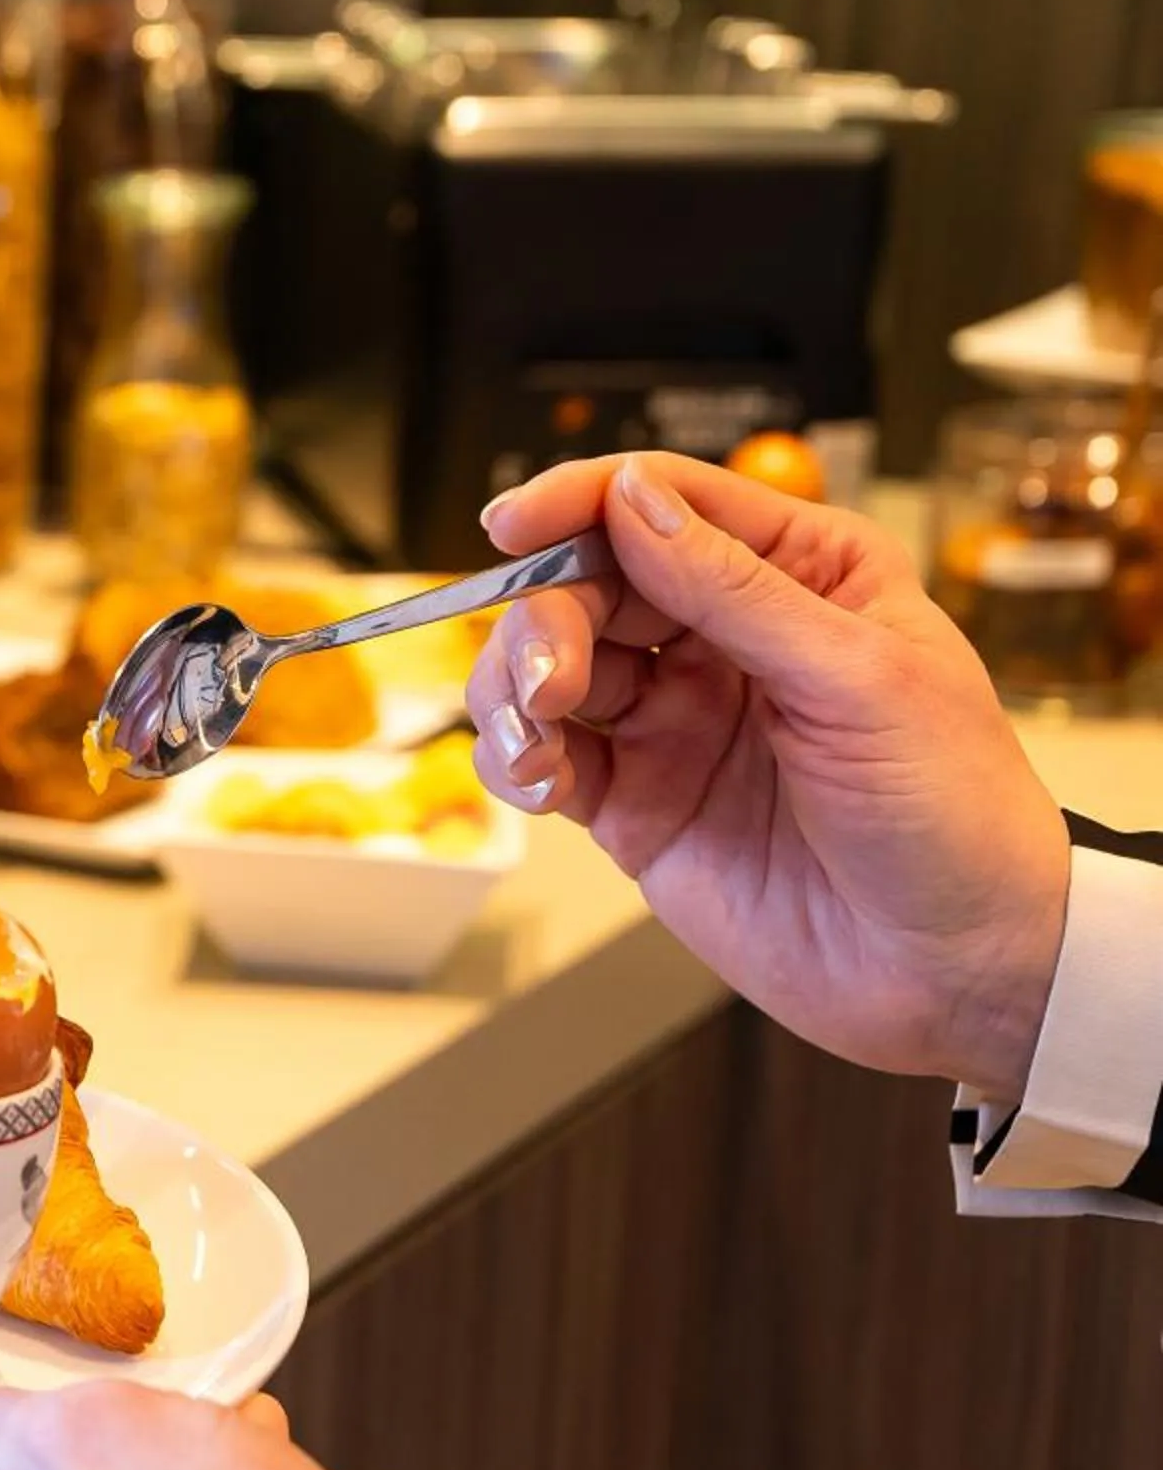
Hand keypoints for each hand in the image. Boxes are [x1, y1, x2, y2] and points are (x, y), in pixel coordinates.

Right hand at [472, 453, 1070, 1098]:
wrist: (955, 968)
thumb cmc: (952, 813)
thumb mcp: (858, 678)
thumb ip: (734, 589)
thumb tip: (631, 501)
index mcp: (799, 572)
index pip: (665, 504)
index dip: (581, 505)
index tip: (515, 530)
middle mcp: (724, 634)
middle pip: (588, 584)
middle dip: (544, 619)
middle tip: (548, 682)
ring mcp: (672, 719)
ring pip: (547, 666)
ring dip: (513, 690)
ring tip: (535, 739)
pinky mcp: (635, 801)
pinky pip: (544, 756)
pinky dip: (515, 759)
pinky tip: (537, 777)